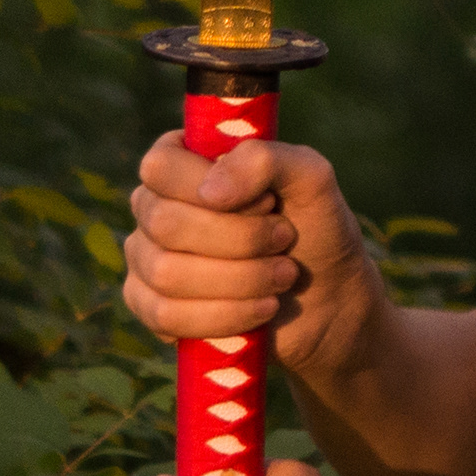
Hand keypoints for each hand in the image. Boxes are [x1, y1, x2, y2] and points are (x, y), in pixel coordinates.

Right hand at [120, 129, 381, 378]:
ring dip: (241, 279)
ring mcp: (146, 259)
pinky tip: (262, 308)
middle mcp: (154, 207)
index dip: (214, 189)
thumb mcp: (309, 177)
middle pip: (166, 224)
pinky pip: (166, 316)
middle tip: (284, 241)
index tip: (268, 202)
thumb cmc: (315, 228)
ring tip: (283, 276)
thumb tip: (209, 192)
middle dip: (240, 240)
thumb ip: (265, 159)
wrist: (329, 299)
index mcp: (182, 163)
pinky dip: (225, 315)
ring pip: (167, 273)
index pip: (161, 167)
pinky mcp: (152, 309)